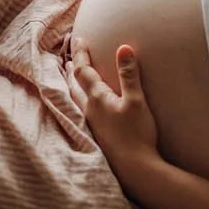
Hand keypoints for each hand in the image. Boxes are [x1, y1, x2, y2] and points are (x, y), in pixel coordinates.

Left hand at [68, 36, 161, 177]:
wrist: (135, 168)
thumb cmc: (137, 134)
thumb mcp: (136, 101)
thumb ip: (129, 74)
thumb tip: (123, 48)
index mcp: (97, 99)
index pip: (84, 71)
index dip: (81, 54)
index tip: (78, 39)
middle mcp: (88, 110)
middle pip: (74, 84)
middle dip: (73, 68)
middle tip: (71, 56)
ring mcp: (90, 124)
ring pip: (74, 98)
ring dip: (71, 84)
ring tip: (70, 76)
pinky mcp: (95, 134)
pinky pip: (79, 110)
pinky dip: (77, 99)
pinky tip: (83, 105)